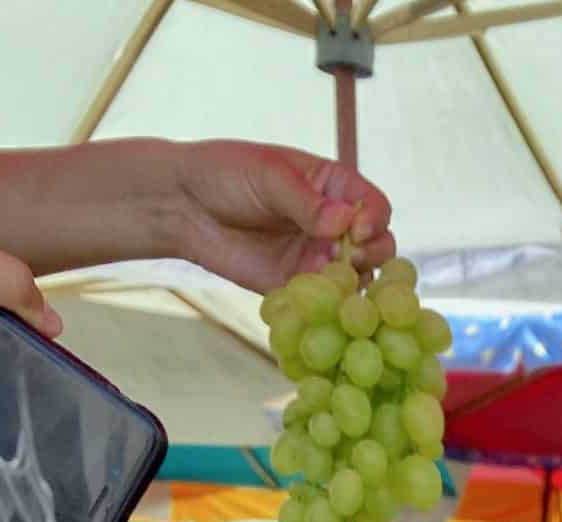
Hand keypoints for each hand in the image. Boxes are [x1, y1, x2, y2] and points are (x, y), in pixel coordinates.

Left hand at [170, 142, 394, 292]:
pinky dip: (331, 306)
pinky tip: (320, 303)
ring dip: (356, 283)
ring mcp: (318, 257)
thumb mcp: (269, 177)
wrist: (184, 205)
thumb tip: (345, 222)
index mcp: (333, 187)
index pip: (374, 205)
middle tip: (351, 258)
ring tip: (334, 279)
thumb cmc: (226, 175)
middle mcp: (334, 225)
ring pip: (359, 278)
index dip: (375, 219)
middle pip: (378, 245)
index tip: (358, 229)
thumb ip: (307, 202)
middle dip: (373, 254)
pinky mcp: (299, 286)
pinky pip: (327, 302)